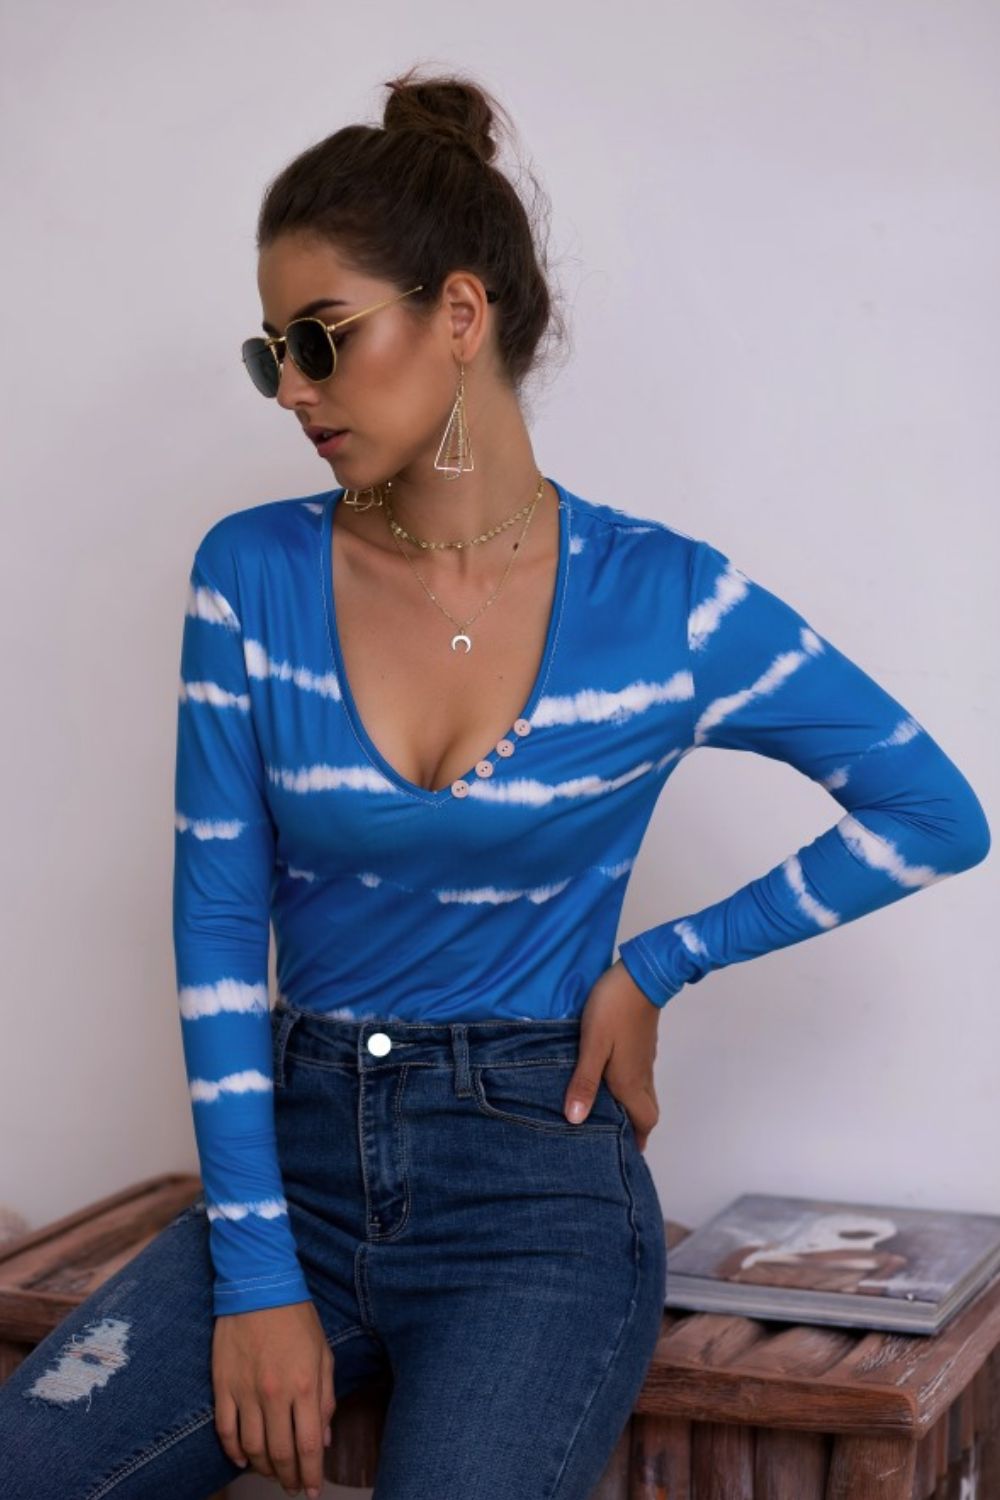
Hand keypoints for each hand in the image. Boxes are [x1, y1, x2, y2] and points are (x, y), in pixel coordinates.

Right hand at [212, 1298, 334, 1496]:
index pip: (308, 1446)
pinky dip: (234, 1452)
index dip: (310, 1475)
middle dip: (288, 1478)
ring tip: (272, 1473)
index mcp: (304, 1385)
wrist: (258, 1285)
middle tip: (292, 1486)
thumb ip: (325, 1398)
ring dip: (263, 1468)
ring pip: (252, 1448)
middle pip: (280, 1453)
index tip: (312, 1490)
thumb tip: (323, 1439)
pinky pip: (226, 1431)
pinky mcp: (222, 1386)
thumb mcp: (323, 1353)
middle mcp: (275, 1394)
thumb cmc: (296, 1317)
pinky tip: (243, 1459)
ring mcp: (245, 1392)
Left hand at [563, 960, 660, 1150]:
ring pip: (643, 1093)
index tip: (625, 1157)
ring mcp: (643, 1058)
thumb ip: (584, 1082)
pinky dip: (628, 1087)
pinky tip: (607, 1080)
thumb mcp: (592, 1045)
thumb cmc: (613, 1009)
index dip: (638, 1141)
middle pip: (647, 1111)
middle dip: (635, 1129)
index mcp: (630, 1081)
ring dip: (630, 1108)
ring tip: (606, 1114)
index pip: (645, 1122)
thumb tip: (576, 1120)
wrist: (639, 975)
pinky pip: (638, 1076)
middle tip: (614, 1139)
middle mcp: (642, 1074)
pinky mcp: (641, 1043)